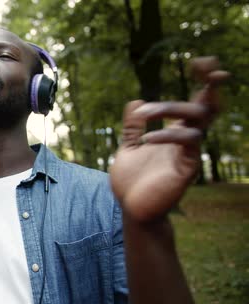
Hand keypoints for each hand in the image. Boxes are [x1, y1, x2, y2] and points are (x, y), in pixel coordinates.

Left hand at [110, 57, 228, 221]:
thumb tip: (135, 102)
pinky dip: (167, 135)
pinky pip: (186, 143)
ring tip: (145, 113)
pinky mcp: (186, 168)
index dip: (203, 82)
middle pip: (206, 107)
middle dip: (207, 85)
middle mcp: (186, 140)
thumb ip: (132, 127)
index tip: (202, 61)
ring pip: (198, 121)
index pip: (195, 103)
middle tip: (203, 67)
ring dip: (172, 109)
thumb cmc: (132, 181)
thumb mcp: (128, 148)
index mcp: (174, 133)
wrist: (132, 209)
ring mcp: (189, 153)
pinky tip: (146, 139)